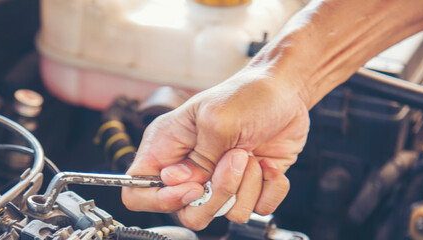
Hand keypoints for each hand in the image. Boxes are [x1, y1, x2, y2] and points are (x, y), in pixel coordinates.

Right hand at [121, 67, 309, 229]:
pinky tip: (267, 163)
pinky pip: (254, 210)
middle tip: (233, 160)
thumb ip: (198, 158)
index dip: (161, 199)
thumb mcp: (216, 119)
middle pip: (185, 212)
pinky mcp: (247, 187)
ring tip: (249, 153)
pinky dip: (268, 189)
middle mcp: (189, 168)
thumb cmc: (246, 94)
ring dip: (245, 186)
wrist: (286, 91)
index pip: (137, 191)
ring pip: (224, 213)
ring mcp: (218, 180)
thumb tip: (184, 184)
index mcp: (166, 147)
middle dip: (216, 194)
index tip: (195, 187)